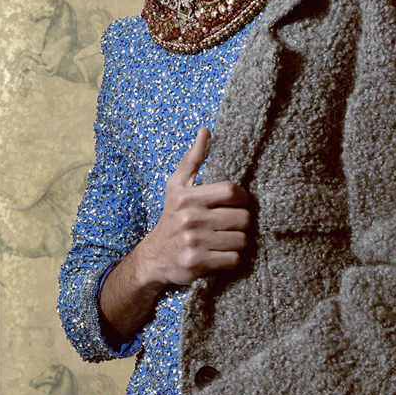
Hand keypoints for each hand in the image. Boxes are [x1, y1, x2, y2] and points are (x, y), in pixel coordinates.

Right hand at [100, 127, 249, 344]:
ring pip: (241, 239)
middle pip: (242, 217)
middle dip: (241, 221)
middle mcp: (190, 218)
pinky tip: (222, 253)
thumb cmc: (171, 217)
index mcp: (188, 197)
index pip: (233, 191)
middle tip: (232, 223)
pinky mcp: (197, 263)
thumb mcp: (177, 186)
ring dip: (238, 240)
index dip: (242, 198)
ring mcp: (194, 242)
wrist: (153, 257)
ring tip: (227, 238)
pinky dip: (232, 257)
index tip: (237, 203)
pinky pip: (233, 258)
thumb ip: (193, 159)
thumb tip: (206, 131)